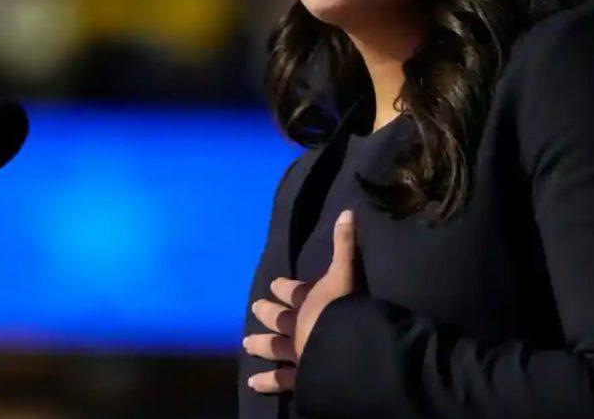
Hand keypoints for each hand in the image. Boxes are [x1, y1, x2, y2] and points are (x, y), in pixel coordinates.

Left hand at [244, 210, 356, 393]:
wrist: (343, 345)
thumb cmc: (345, 307)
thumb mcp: (347, 272)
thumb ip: (345, 244)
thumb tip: (347, 211)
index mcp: (309, 300)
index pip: (294, 291)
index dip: (283, 288)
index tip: (273, 284)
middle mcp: (298, 324)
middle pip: (279, 317)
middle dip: (267, 312)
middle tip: (255, 308)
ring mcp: (296, 352)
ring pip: (274, 347)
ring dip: (261, 344)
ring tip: (246, 344)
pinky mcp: (299, 376)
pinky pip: (281, 380)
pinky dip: (267, 382)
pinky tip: (252, 382)